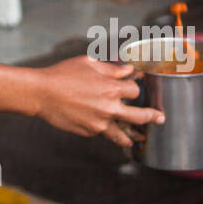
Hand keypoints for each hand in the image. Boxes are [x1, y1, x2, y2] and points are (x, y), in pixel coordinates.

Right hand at [33, 55, 165, 150]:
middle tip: (160, 118)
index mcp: (111, 88)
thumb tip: (128, 69)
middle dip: (153, 116)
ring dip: (133, 136)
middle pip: (140, 116)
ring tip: (139, 139)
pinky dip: (108, 132)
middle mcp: (109, 108)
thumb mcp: (88, 64)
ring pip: (124, 134)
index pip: (135, 90)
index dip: (135, 87)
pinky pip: (104, 133)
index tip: (134, 87)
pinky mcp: (90, 132)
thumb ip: (111, 69)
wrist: (42, 93)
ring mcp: (100, 123)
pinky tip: (111, 133)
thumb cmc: (63, 74)